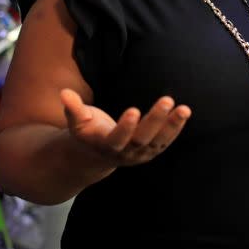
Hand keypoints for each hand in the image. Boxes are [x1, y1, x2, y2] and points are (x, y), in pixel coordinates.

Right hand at [60, 89, 191, 166]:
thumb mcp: (77, 122)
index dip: (125, 127)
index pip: (118, 139)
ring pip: (159, 142)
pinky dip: (176, 128)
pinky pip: (166, 141)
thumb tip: (64, 92)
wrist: (97, 155)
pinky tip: (184, 113)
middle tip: (167, 100)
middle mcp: (126, 153)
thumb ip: (73, 109)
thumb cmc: (87, 132)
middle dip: (156, 120)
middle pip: (143, 138)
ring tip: (184, 109)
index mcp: (106, 146)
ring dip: (173, 126)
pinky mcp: (151, 150)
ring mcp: (141, 153)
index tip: (133, 110)